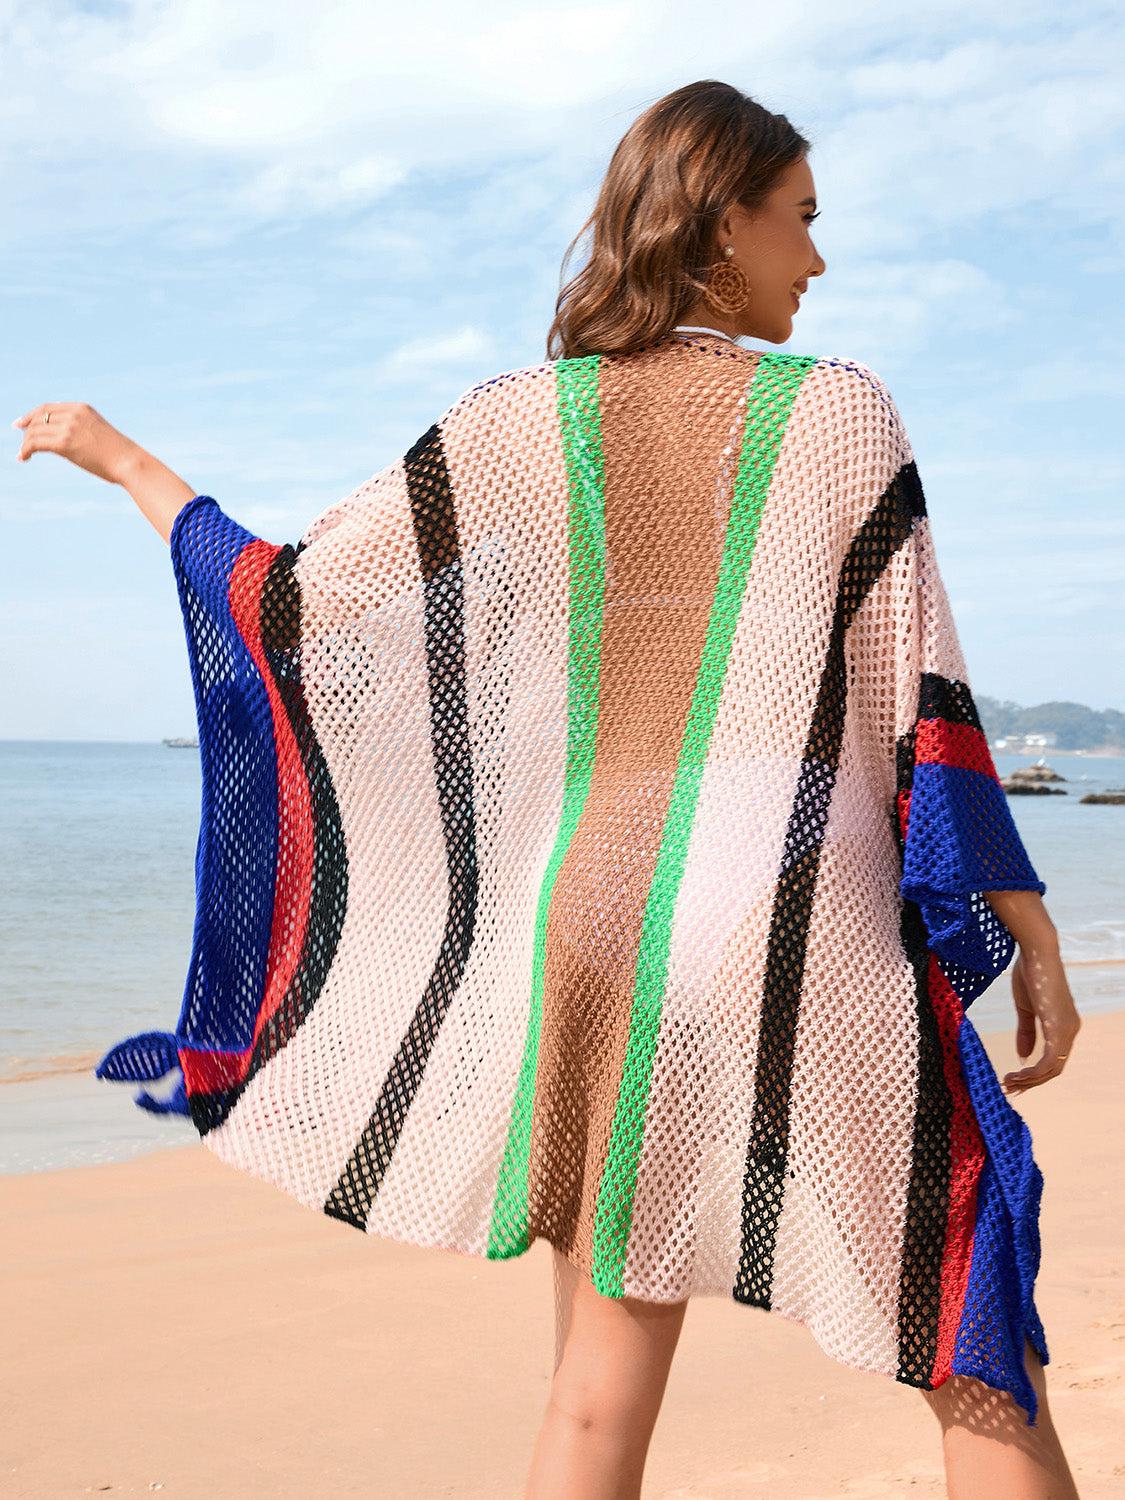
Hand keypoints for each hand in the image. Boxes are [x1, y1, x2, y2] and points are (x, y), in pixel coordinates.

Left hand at [12, 402, 141, 486]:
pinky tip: (24, 457)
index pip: (48, 407)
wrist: (129, 462)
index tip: (22, 424)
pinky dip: (25, 450)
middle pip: (38, 418)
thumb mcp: (98, 432)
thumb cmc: (118, 454)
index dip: (31, 415)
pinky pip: (35, 443)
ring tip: (23, 454)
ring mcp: (68, 427)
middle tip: (21, 441)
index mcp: (82, 408)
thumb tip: (63, 442)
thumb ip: (80, 430)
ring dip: (26, 443)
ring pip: (34, 431)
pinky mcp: (64, 443)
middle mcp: (73, 414)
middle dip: (26, 429)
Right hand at [1001, 945, 1080, 1093]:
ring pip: (1052, 1069)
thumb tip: (1023, 1057)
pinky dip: (1033, 1073)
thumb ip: (1026, 1032)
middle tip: (1008, 1087)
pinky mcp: (1058, 1028)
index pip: (1054, 1059)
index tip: (1013, 1079)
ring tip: (1007, 1082)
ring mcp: (1067, 1030)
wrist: (1036, 952)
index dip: (1035, 1074)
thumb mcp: (1026, 1009)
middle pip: (1054, 1069)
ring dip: (1029, 1080)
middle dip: (1031, 1082)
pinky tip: (1017, 1074)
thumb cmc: (1030, 973)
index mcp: (1064, 1025)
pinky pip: (1049, 1061)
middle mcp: (1071, 1030)